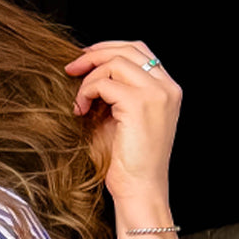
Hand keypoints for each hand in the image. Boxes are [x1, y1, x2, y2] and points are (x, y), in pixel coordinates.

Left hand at [63, 40, 180, 203]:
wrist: (139, 189)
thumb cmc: (128, 162)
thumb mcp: (123, 119)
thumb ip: (115, 93)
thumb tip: (88, 71)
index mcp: (167, 89)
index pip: (139, 51)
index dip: (109, 49)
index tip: (85, 59)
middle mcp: (166, 87)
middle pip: (128, 49)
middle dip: (95, 55)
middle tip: (71, 69)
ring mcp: (155, 93)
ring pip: (115, 63)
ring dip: (89, 79)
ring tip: (80, 103)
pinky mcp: (138, 104)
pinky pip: (105, 82)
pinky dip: (87, 92)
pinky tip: (80, 110)